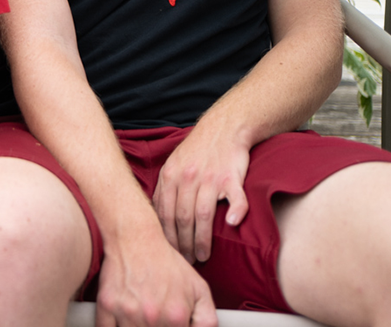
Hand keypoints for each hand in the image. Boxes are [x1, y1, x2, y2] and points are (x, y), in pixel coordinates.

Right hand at [95, 230, 217, 326]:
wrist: (135, 238)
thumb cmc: (166, 263)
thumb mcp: (199, 289)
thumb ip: (207, 321)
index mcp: (176, 317)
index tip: (170, 323)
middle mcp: (152, 317)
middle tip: (155, 316)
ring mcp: (127, 312)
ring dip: (135, 326)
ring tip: (141, 314)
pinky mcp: (106, 305)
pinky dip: (114, 326)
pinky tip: (124, 317)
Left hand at [152, 127, 249, 262]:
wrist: (224, 127)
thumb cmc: (197, 150)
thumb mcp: (173, 165)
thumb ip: (165, 189)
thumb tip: (155, 216)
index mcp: (169, 175)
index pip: (163, 213)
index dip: (165, 236)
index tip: (167, 253)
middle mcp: (186, 177)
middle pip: (181, 218)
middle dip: (181, 244)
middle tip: (185, 262)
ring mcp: (209, 177)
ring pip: (202, 214)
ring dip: (202, 239)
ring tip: (202, 256)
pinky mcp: (231, 176)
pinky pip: (235, 198)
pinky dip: (236, 211)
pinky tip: (233, 225)